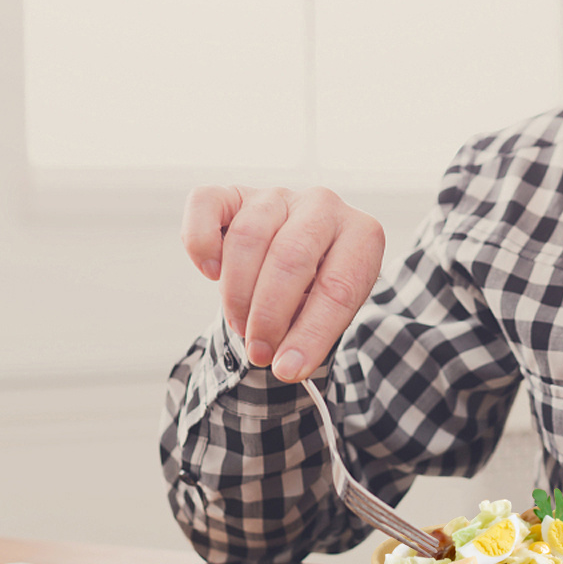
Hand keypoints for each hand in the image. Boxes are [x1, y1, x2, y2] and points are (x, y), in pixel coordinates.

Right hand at [181, 185, 384, 379]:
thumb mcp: (330, 313)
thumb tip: (285, 367)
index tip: (288, 370)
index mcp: (361, 234)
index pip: (337, 287)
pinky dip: (201, 244)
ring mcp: (277, 196)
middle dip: (269, 316)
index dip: (310, 334)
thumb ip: (312, 336)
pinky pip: (205, 206)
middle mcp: (323, 205)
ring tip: (242, 325)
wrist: (302, 256)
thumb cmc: (318, 289)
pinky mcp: (235, 193)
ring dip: (238, 293)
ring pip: (247, 237)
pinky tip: (211, 273)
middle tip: (259, 352)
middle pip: (290, 258)